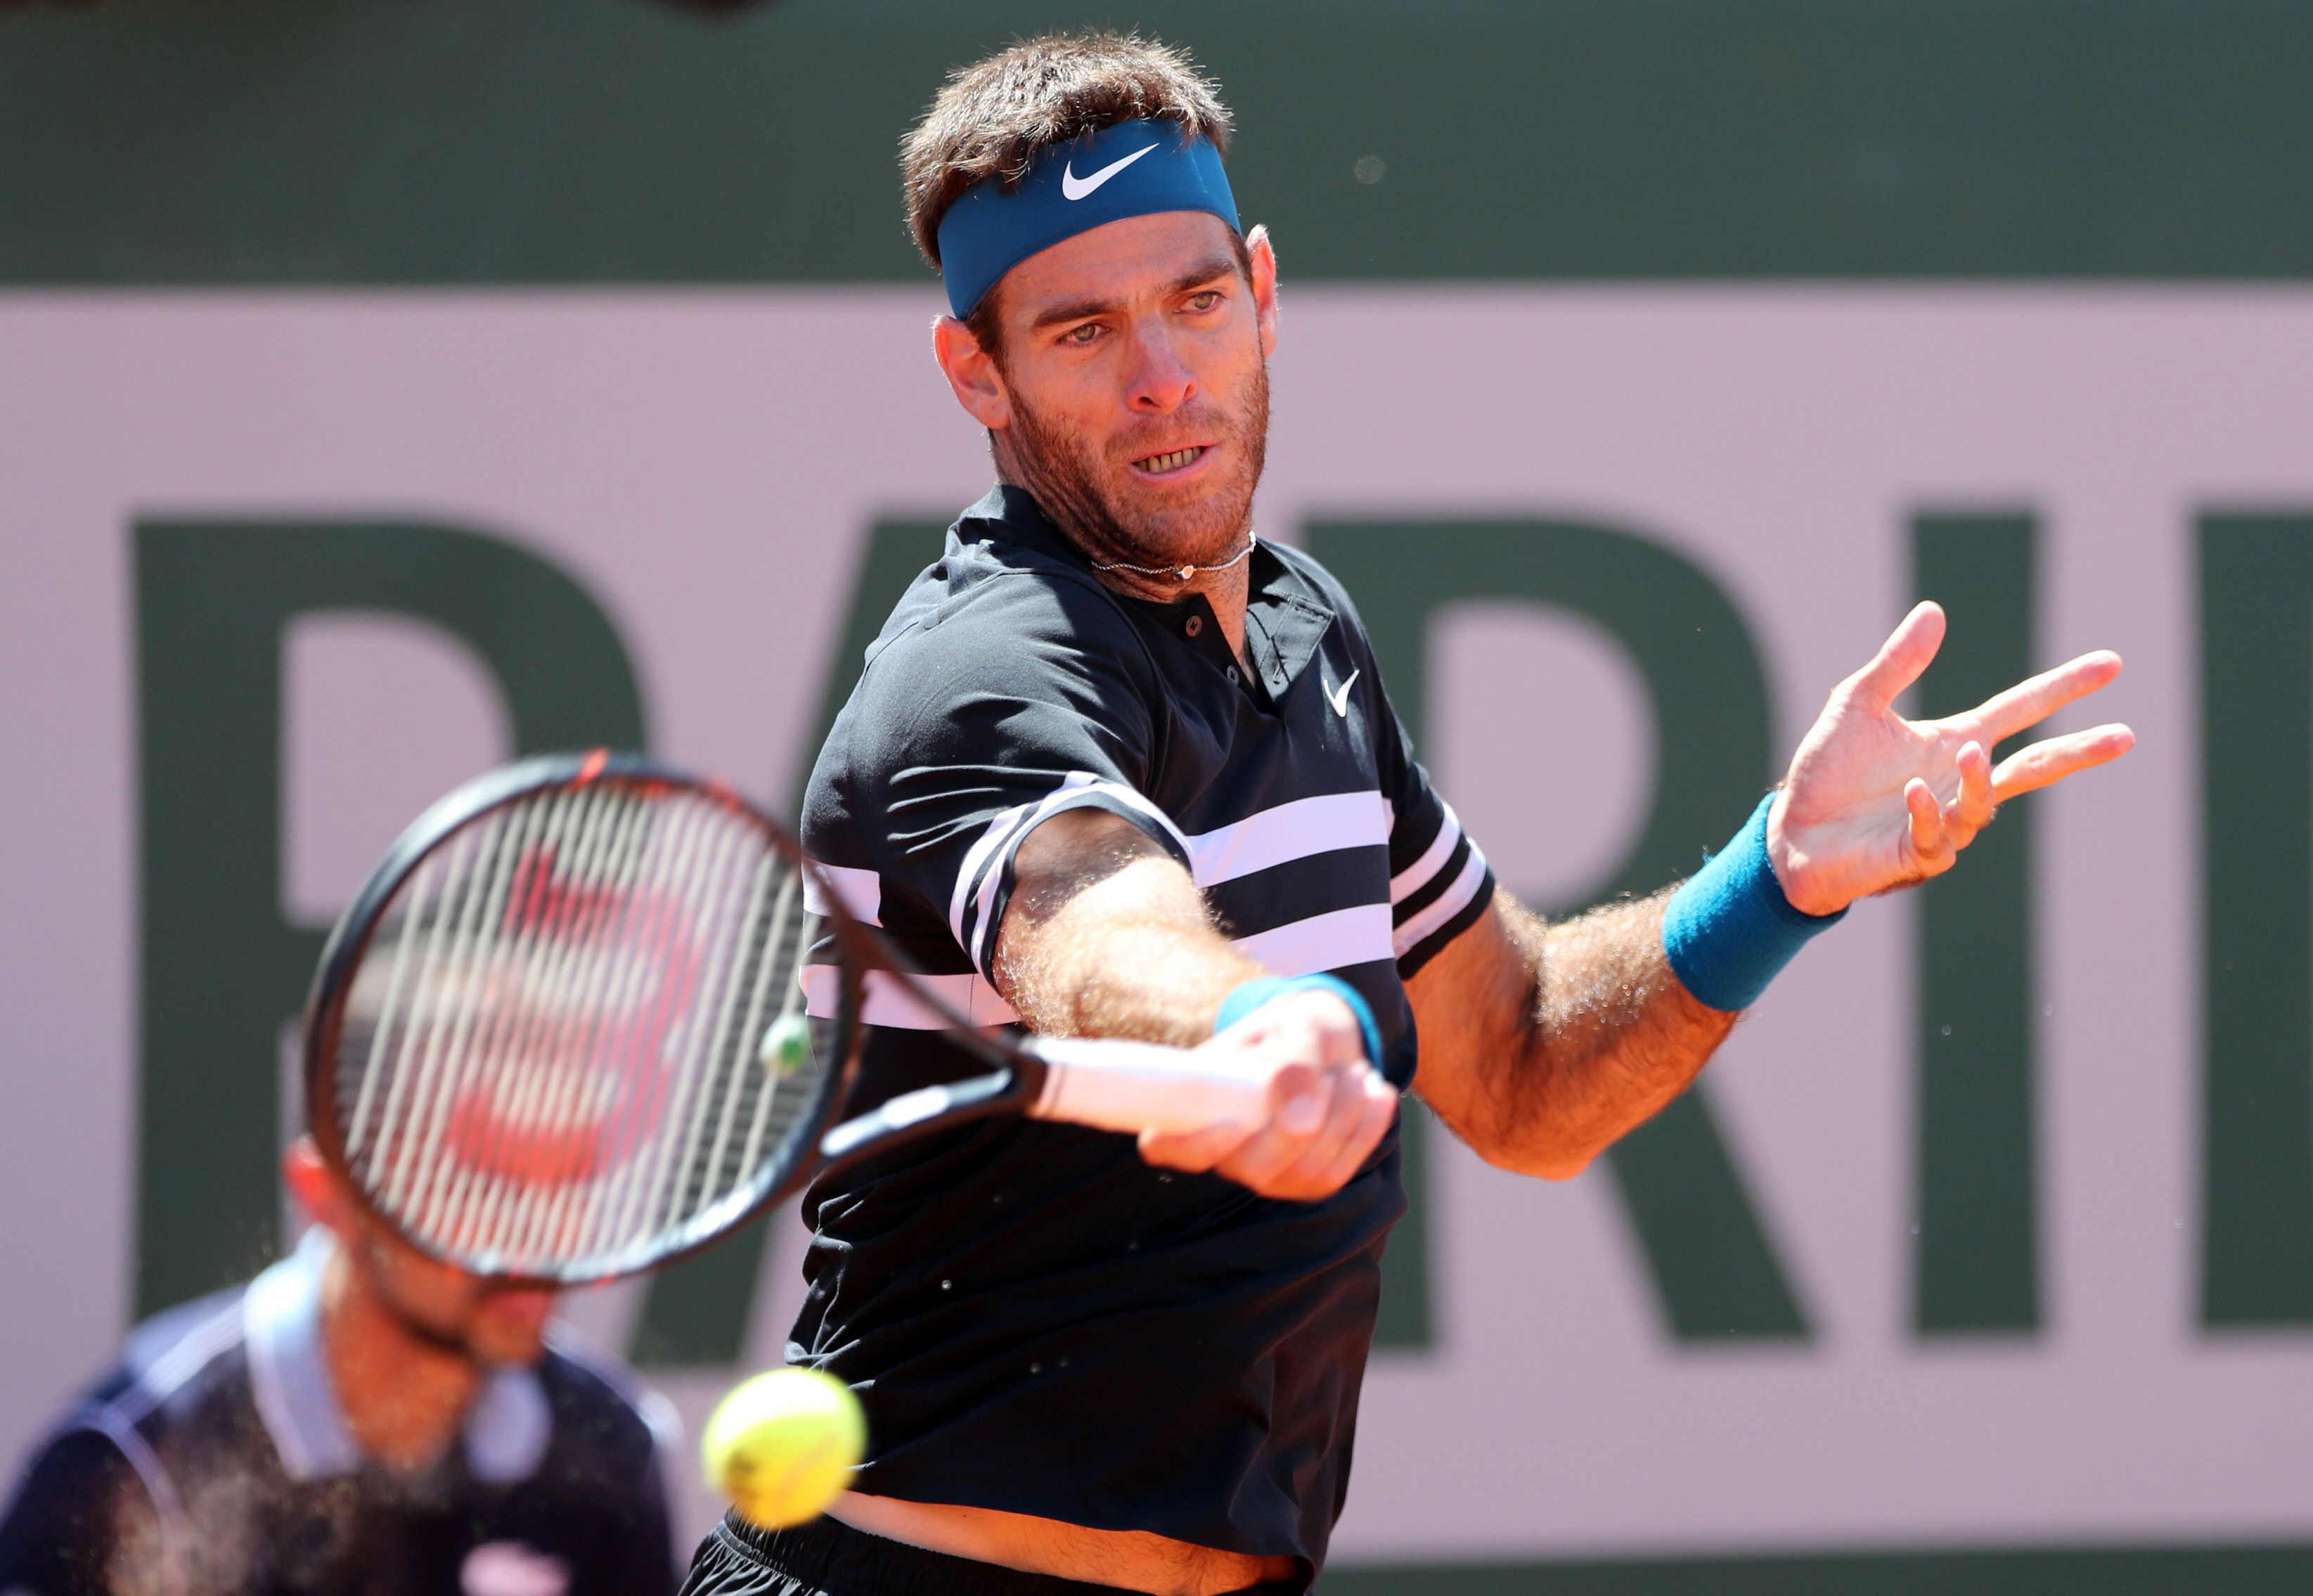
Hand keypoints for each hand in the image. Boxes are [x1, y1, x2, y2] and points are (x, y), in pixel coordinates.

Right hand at [1137, 989, 1398, 1200]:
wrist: (1323, 1041)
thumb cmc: (1294, 1028)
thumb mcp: (1297, 1024)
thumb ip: (1295, 1062)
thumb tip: (1300, 1119)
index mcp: (1193, 1106)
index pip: (1165, 1145)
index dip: (1194, 1144)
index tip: (1232, 1122)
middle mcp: (1222, 1152)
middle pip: (1255, 1167)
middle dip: (1310, 1122)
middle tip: (1342, 1071)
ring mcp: (1265, 1174)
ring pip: (1304, 1171)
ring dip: (1345, 1119)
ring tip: (1359, 1072)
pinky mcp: (1306, 1183)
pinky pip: (1337, 1172)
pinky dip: (1365, 1130)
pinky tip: (1377, 1094)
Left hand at [1769, 601, 2133, 915]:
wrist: (1792, 832)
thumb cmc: (1827, 772)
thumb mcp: (1857, 705)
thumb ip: (1897, 663)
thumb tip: (1934, 610)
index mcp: (1955, 742)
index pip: (2022, 709)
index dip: (2064, 687)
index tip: (2110, 665)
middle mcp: (1960, 782)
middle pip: (2035, 766)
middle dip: (2079, 751)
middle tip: (2126, 735)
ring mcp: (1945, 822)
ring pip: (1985, 804)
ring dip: (1980, 778)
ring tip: (1971, 749)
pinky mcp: (1917, 856)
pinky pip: (1937, 835)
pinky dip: (1930, 811)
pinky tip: (1916, 791)